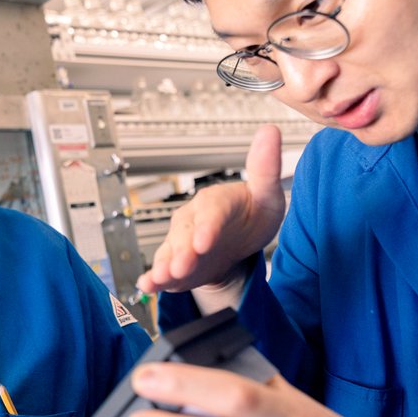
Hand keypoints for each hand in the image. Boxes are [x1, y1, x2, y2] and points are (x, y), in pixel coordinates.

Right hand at [137, 124, 284, 293]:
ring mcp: (181, 242)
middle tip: (183, 266)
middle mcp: (192, 220)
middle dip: (183, 252)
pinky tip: (147, 285)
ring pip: (170, 253)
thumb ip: (265, 168)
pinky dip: (152, 279)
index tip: (205, 241)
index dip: (207, 227)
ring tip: (162, 277)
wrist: (236, 244)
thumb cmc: (250, 216)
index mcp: (215, 202)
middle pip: (186, 236)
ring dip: (166, 265)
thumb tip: (270, 131)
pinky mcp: (174, 263)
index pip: (211, 213)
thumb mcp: (266, 195)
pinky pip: (161, 269)